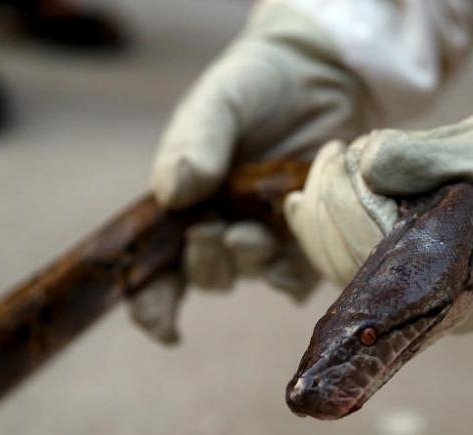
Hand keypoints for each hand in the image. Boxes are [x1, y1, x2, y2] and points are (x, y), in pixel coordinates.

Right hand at [129, 1, 371, 342]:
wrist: (320, 73)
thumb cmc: (257, 87)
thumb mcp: (219, 104)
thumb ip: (194, 143)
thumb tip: (174, 194)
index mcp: (185, 204)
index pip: (158, 269)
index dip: (153, 305)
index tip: (161, 323)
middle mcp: (223, 227)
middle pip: (207, 275)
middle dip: (207, 261)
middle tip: (215, 230)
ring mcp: (270, 235)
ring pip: (254, 274)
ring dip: (250, 259)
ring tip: (257, 228)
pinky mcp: (311, 237)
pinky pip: (302, 273)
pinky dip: (296, 265)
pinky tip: (296, 233)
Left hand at [286, 87, 472, 330]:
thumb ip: (434, 156)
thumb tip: (367, 164)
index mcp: (460, 280)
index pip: (374, 251)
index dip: (343, 201)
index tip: (338, 153)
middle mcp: (443, 304)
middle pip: (355, 269)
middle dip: (328, 210)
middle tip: (326, 160)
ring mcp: (438, 300)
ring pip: (357, 277)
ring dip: (328, 225)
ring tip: (322, 177)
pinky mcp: (436, 285)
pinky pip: (373, 274)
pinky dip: (342, 237)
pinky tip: (327, 207)